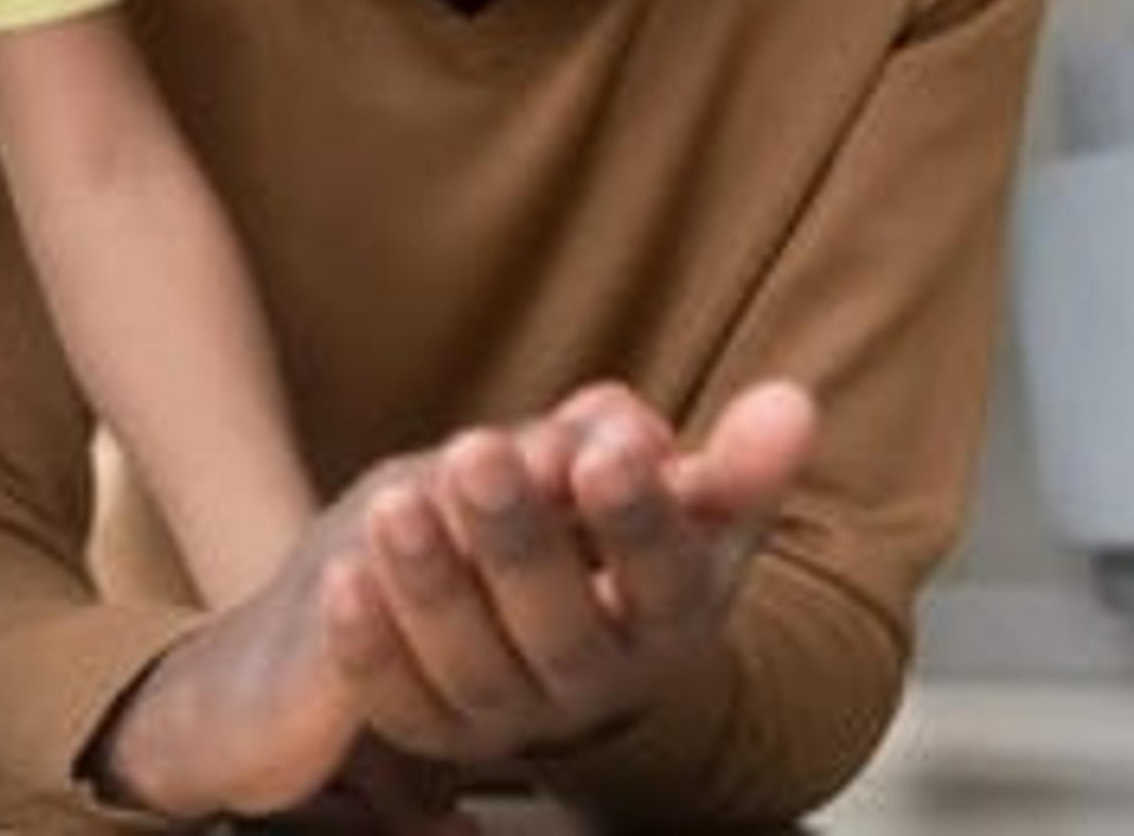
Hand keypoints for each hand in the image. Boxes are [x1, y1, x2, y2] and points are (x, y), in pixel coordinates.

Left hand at [323, 380, 817, 767]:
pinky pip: (398, 701)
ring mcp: (513, 716)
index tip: (609, 449)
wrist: (576, 658)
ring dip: (431, 584)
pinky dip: (369, 645)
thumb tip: (790, 403)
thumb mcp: (691, 513)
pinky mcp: (436, 731)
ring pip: (473, 666)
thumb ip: (736, 463)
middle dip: (518, 538)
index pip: (663, 581)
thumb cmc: (634, 565)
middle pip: (561, 628)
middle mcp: (595, 685)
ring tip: (396, 499)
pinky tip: (343, 575)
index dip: (637, 518)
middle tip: (479, 451)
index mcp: (670, 627)